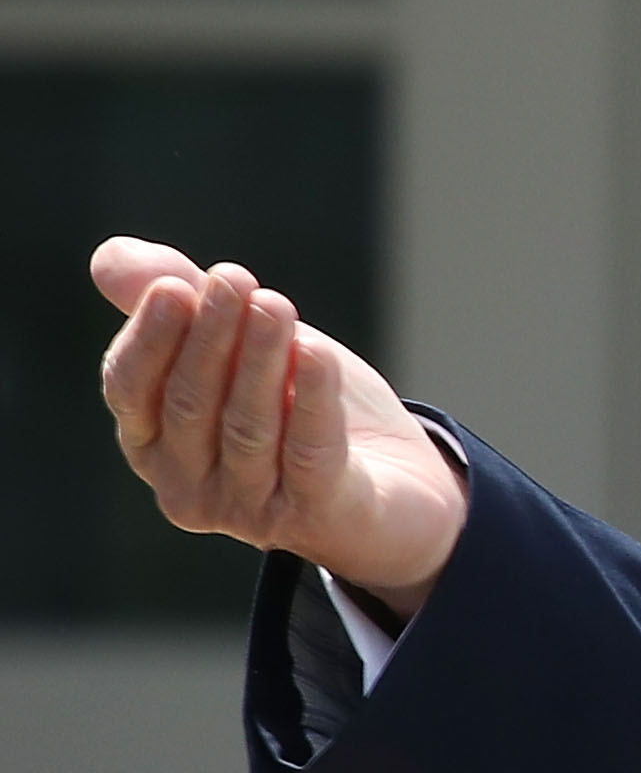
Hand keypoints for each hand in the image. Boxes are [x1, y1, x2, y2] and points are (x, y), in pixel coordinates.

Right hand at [91, 237, 467, 618]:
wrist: (398, 485)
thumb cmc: (302, 410)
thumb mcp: (243, 349)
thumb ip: (180, 307)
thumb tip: (110, 256)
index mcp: (154, 443)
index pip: (131, 390)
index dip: (151, 338)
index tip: (176, 285)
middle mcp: (187, 485)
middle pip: (190, 405)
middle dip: (211, 337)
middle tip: (234, 278)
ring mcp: (248, 510)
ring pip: (247, 427)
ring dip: (260, 360)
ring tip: (275, 303)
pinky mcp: (314, 516)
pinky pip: (309, 453)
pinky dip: (312, 398)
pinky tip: (315, 352)